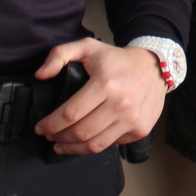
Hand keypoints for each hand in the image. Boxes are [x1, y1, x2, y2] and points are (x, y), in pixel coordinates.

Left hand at [33, 39, 166, 155]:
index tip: (40, 127)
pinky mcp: (140, 129)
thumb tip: (41, 74)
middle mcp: (120, 104)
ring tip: (61, 145)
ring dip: (72, 148)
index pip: (70, 113)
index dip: (50, 124)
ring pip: (94, 145)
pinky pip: (110, 145)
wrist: (155, 67)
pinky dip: (93, 146)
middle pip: (80, 132)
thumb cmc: (117, 59)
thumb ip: (59, 55)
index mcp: (105, 83)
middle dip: (58, 138)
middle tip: (50, 136)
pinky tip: (85, 142)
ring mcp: (132, 119)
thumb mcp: (87, 47)